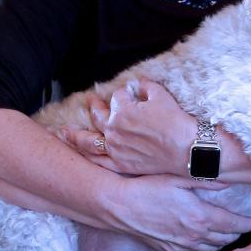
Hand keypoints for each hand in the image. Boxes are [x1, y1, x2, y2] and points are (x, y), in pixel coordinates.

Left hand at [60, 80, 192, 175]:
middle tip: (90, 100)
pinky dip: (87, 156)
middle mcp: (114, 130)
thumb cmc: (175, 121)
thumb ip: (146, 87)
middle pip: (98, 116)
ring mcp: (115, 149)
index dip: (126, 94)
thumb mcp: (161, 95)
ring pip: (89, 142)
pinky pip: (98, 161)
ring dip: (75, 135)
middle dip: (94, 106)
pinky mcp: (121, 164)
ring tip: (63, 133)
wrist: (186, 148)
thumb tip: (138, 86)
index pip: (118, 98)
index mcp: (122, 111)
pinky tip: (80, 153)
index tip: (132, 94)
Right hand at [113, 173, 250, 250]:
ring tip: (229, 237)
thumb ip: (207, 181)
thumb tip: (229, 179)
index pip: (232, 224)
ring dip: (222, 244)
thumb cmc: (149, 188)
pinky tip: (206, 248)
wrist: (122, 207)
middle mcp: (194, 235)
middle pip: (225, 238)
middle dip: (237, 234)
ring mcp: (182, 246)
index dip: (247, 224)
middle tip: (244, 228)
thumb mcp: (180, 178)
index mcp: (201, 215)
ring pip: (211, 250)